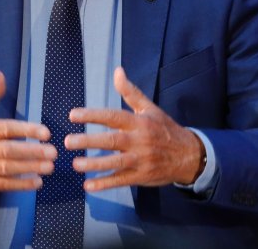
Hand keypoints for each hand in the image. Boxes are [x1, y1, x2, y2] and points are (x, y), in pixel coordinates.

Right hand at [0, 70, 56, 191]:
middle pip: (9, 150)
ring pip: (8, 168)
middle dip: (32, 152)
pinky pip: (4, 184)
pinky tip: (37, 182)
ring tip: (49, 167)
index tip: (45, 132)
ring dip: (30, 168)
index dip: (26, 130)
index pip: (5, 128)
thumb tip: (0, 75)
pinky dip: (21, 184)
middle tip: (53, 152)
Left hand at [65, 66, 203, 190]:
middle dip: (89, 141)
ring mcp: (141, 160)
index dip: (92, 116)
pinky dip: (105, 184)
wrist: (189, 155)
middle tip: (68, 142)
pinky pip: (121, 180)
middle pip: (112, 141)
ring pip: (115, 163)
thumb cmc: (165, 129)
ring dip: (94, 164)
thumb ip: (131, 92)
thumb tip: (117, 71)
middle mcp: (139, 141)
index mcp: (139, 122)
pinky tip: (89, 185)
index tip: (72, 115)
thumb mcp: (150, 108)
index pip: (113, 117)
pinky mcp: (141, 176)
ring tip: (75, 164)